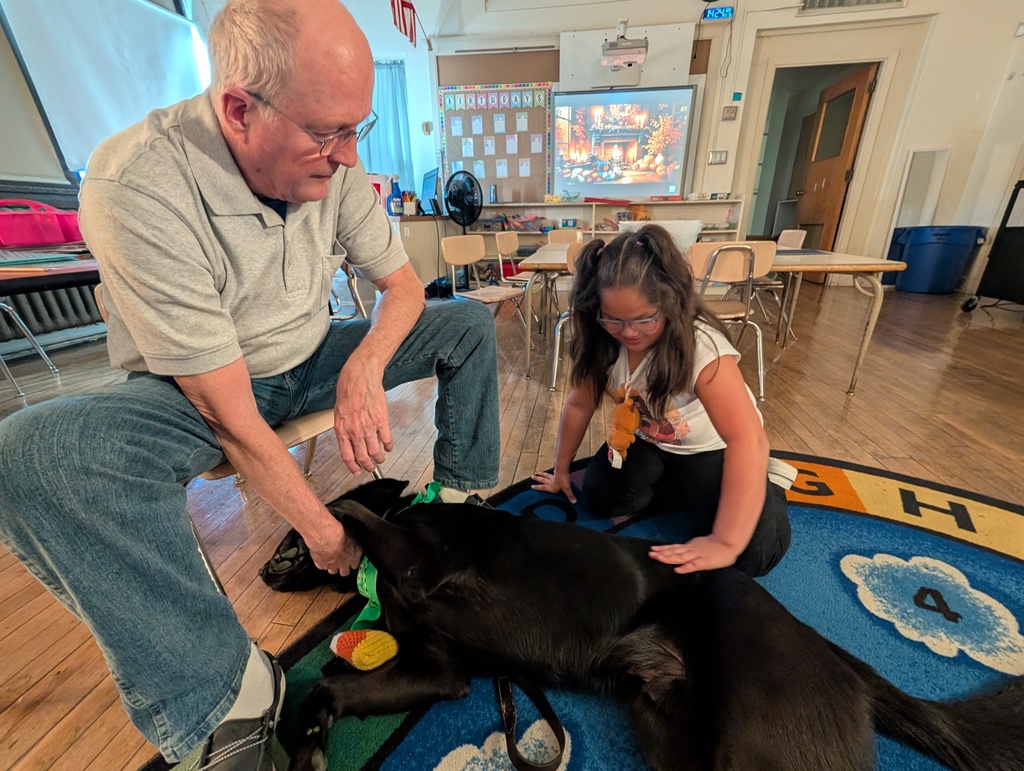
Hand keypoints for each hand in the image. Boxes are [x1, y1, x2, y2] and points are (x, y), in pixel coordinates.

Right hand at [304, 517, 362, 575]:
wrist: (323, 531)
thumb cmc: (338, 529)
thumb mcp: (351, 534)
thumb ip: (354, 544)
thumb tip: (353, 545)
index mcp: (354, 555)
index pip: (355, 565)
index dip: (352, 561)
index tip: (350, 558)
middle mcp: (344, 563)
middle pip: (344, 572)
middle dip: (343, 567)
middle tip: (340, 560)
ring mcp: (332, 565)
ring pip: (333, 571)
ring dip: (332, 566)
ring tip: (330, 558)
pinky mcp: (320, 564)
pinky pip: (322, 567)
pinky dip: (322, 563)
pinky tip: (321, 556)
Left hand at [334, 357, 392, 474]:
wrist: (360, 378)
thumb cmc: (348, 392)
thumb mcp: (338, 413)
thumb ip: (344, 430)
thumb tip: (349, 443)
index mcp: (342, 430)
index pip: (347, 456)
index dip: (353, 467)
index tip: (357, 471)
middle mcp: (355, 431)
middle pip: (363, 457)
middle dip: (368, 466)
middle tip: (371, 468)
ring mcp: (369, 427)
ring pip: (375, 451)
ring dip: (379, 458)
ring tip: (380, 459)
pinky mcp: (382, 421)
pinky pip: (387, 439)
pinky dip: (388, 446)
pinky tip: (388, 447)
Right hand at [530, 470, 575, 502]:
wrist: (563, 469)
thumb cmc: (563, 480)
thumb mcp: (567, 489)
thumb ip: (570, 495)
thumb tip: (574, 502)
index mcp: (552, 487)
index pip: (543, 487)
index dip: (537, 487)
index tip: (531, 486)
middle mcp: (551, 481)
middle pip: (543, 480)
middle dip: (537, 479)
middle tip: (532, 476)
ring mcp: (554, 476)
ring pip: (546, 475)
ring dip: (542, 474)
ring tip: (538, 472)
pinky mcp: (557, 472)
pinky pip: (554, 472)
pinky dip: (553, 472)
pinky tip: (553, 471)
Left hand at [648, 535, 739, 573]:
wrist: (728, 543)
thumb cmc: (715, 546)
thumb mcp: (699, 545)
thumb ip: (690, 548)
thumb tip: (679, 551)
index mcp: (690, 547)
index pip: (674, 548)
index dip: (663, 549)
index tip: (653, 549)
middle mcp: (691, 550)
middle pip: (674, 552)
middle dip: (662, 553)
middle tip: (651, 554)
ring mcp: (697, 555)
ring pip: (681, 557)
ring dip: (670, 558)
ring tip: (659, 559)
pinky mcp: (704, 562)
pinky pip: (694, 565)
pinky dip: (685, 567)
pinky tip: (677, 569)